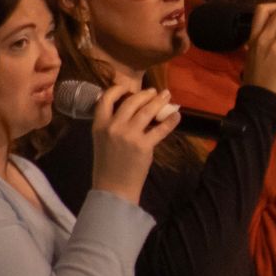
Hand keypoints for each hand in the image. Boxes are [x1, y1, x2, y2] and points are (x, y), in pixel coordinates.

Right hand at [90, 81, 181, 202]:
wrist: (113, 188)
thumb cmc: (108, 164)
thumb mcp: (102, 140)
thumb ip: (112, 123)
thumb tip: (132, 108)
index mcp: (99, 125)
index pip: (106, 99)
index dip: (118, 89)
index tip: (128, 87)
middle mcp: (113, 127)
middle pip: (131, 102)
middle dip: (145, 94)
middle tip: (155, 92)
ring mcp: (129, 135)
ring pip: (147, 111)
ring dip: (159, 101)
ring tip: (167, 96)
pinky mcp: (144, 145)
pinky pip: (160, 129)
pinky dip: (170, 120)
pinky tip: (176, 115)